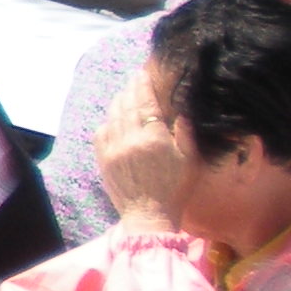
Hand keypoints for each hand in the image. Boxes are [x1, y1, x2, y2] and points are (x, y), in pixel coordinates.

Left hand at [94, 65, 194, 233]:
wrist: (148, 216)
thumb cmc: (175, 189)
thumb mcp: (189, 160)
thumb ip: (185, 133)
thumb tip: (182, 111)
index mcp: (153, 138)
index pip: (146, 103)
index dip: (143, 86)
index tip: (142, 74)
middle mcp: (130, 140)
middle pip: (127, 105)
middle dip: (131, 89)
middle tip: (134, 78)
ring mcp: (113, 149)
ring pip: (113, 116)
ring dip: (118, 102)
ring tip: (125, 93)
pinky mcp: (103, 159)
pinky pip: (101, 132)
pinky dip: (108, 121)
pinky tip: (113, 117)